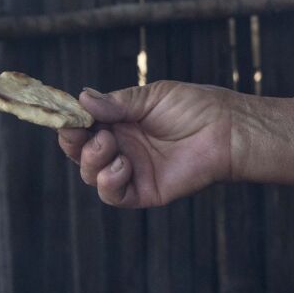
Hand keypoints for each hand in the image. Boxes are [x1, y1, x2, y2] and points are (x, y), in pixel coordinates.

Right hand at [58, 81, 237, 207]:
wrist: (227, 130)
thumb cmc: (195, 107)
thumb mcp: (152, 97)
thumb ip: (117, 103)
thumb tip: (81, 98)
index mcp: (120, 123)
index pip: (83, 128)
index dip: (71, 124)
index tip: (67, 117)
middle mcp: (122, 148)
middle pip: (81, 153)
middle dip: (75, 143)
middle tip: (86, 131)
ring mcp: (132, 171)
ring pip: (92, 175)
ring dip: (92, 160)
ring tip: (108, 144)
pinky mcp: (145, 191)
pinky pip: (114, 195)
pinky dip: (109, 183)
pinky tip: (121, 166)